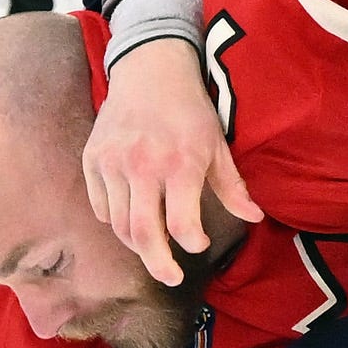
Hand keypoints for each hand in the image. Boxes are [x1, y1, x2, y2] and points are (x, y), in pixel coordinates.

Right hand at [85, 38, 260, 286]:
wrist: (149, 70)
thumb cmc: (189, 111)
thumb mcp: (217, 146)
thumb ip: (233, 187)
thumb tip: (255, 219)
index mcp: (179, 164)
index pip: (181, 225)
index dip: (193, 244)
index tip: (200, 245)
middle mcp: (142, 166)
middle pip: (143, 235)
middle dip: (159, 265)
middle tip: (172, 278)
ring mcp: (112, 163)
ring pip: (119, 226)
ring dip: (137, 245)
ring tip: (154, 249)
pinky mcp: (92, 160)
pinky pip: (101, 208)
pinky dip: (116, 221)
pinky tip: (133, 217)